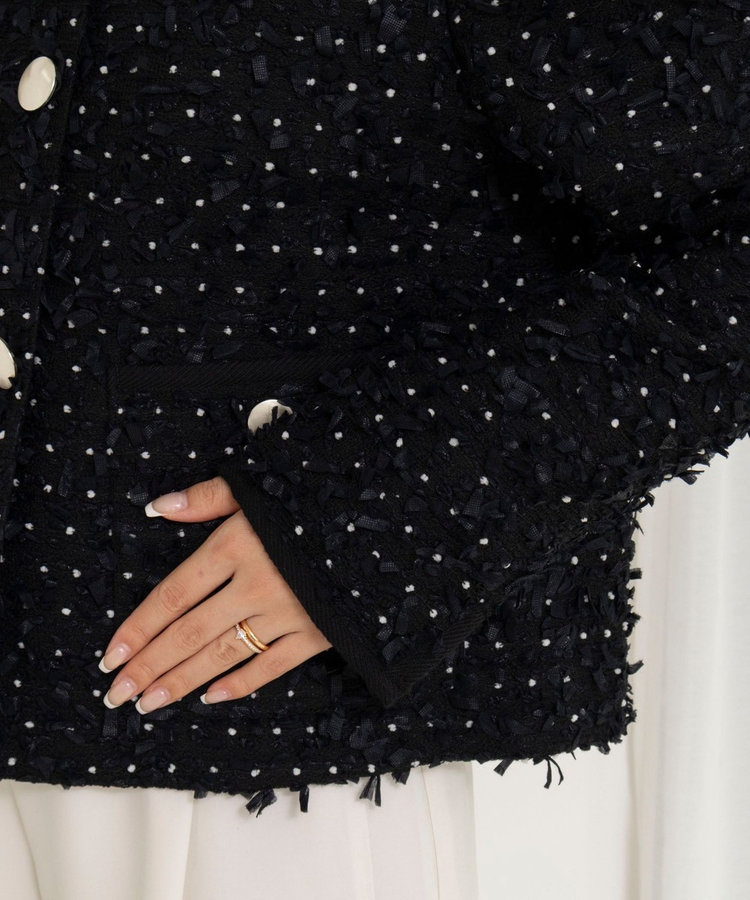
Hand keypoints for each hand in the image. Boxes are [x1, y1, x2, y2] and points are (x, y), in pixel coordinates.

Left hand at [98, 476, 331, 713]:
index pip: (174, 594)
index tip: (110, 654)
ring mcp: (288, 612)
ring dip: (182, 681)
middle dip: (149, 666)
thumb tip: (158, 506)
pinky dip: (242, 684)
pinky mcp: (318, 631)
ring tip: (149, 703)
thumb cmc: (314, 502)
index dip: (139, 626)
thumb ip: (208, 497)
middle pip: (189, 633)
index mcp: (237, 546)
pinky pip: (273, 666)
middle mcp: (256, 584)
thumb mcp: (260, 488)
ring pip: (223, 655)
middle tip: (117, 693)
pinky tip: (211, 698)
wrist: (384, 520)